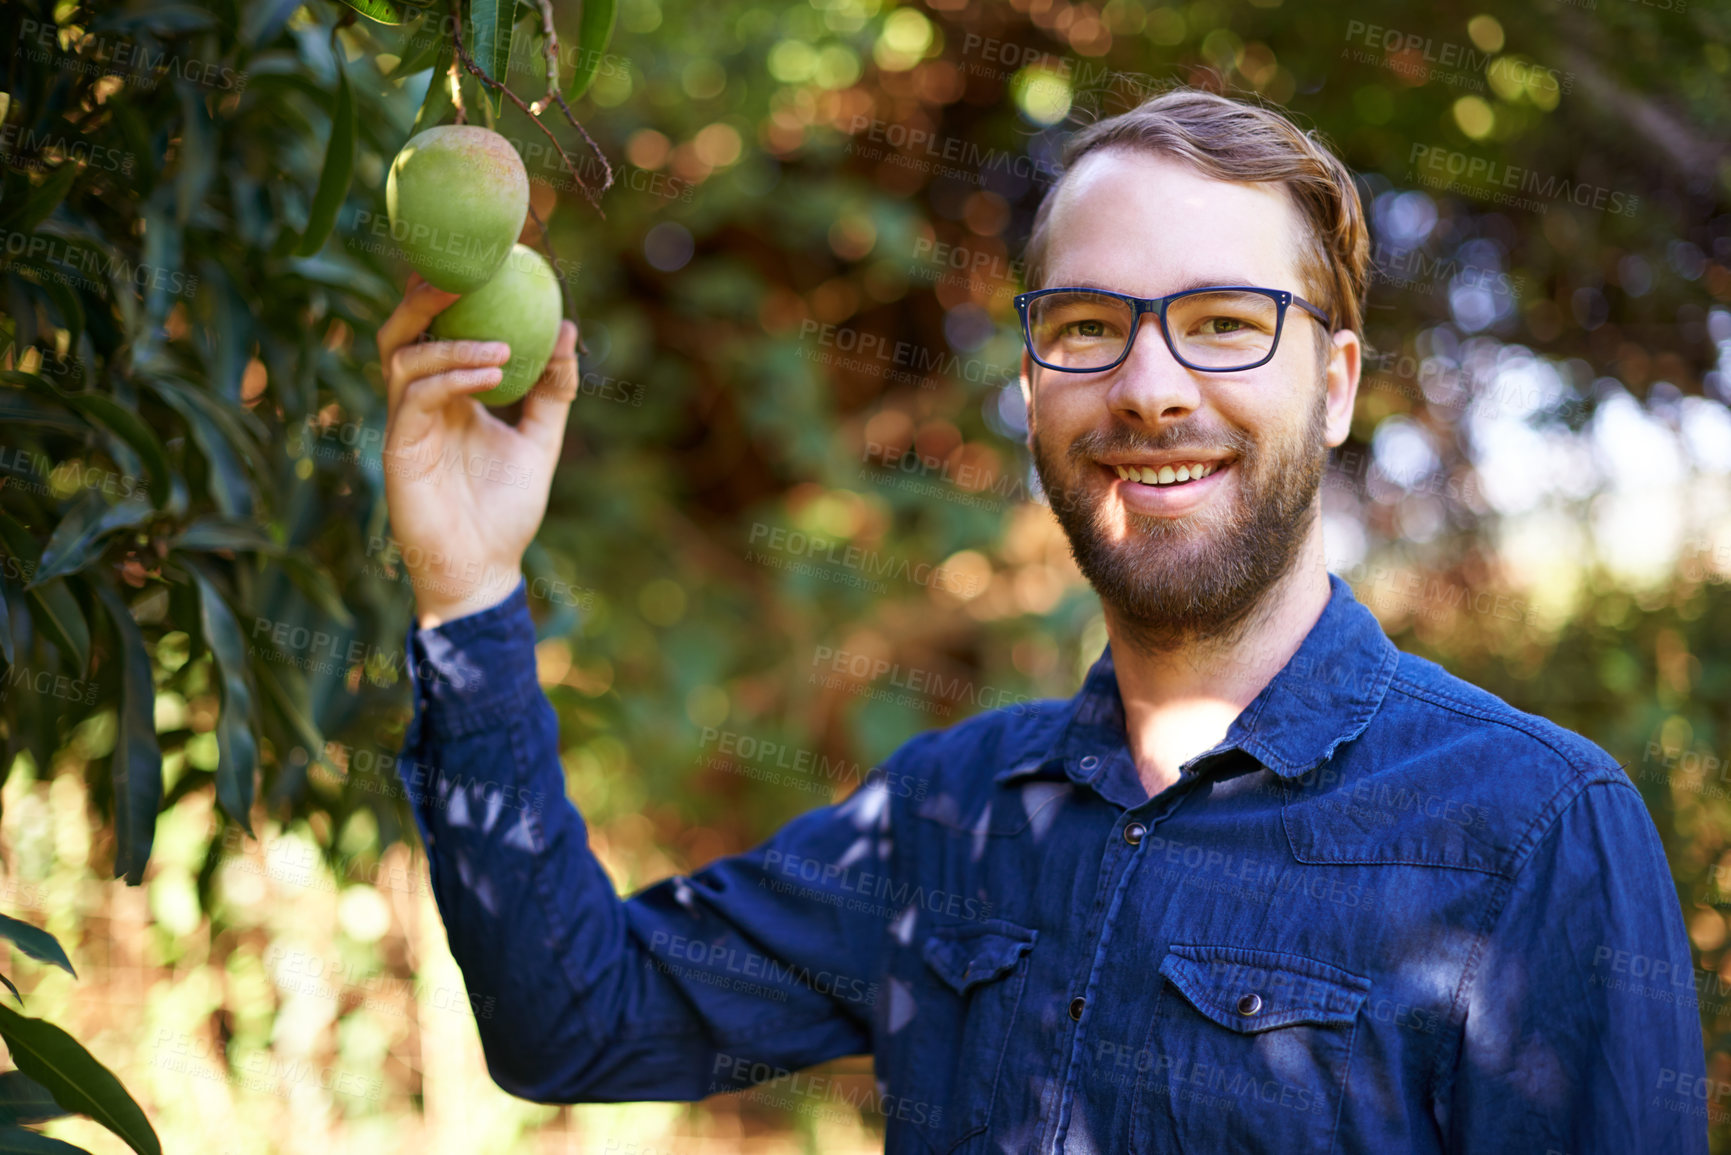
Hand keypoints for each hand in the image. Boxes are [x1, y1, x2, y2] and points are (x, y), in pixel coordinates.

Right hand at [377, 271, 578, 628]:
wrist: (485, 569)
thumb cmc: (506, 510)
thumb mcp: (539, 442)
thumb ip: (553, 390)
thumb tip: (569, 329)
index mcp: (446, 396)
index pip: (433, 331)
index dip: (444, 293)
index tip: (481, 260)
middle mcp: (418, 404)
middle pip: (401, 332)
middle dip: (423, 297)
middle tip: (467, 274)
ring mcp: (404, 424)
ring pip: (403, 358)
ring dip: (452, 343)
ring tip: (502, 347)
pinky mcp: (399, 449)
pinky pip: (416, 397)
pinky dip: (452, 377)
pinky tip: (491, 374)